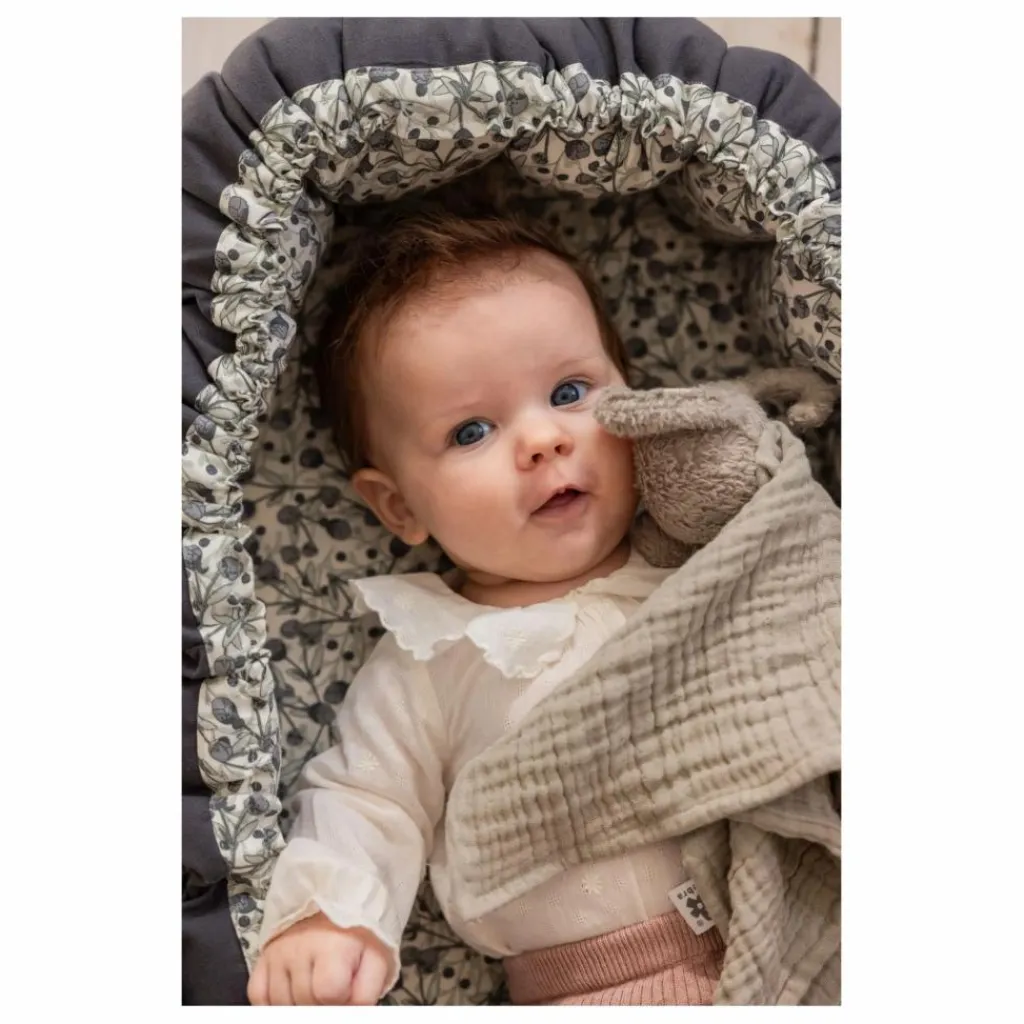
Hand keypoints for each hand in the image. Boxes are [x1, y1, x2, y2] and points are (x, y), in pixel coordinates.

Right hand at [247, 911, 390, 1005]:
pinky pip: (258, 994)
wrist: (338, 900)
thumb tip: (352, 1013)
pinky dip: (272, 1002)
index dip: (341, 997)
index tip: (347, 988)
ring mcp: (279, 952)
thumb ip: (366, 992)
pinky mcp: (265, 955)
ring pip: (280, 1002)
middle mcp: (300, 947)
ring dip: (298, 1003)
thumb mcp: (376, 958)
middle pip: (304, 1000)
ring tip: (315, 986)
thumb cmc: (358, 931)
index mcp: (332, 945)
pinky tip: (291, 995)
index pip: (328, 993)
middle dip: (321, 1002)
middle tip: (333, 986)